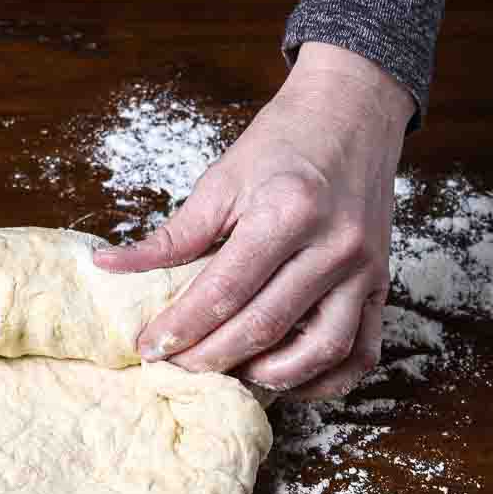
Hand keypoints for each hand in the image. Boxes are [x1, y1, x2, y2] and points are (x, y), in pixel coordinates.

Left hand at [92, 43, 414, 399]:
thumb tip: (110, 266)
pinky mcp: (382, 284)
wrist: (351, 114)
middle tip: (174, 368)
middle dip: (211, 358)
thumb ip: (174, 234)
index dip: (182, 326)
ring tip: (226, 375)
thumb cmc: (283, 142)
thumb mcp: (222, 179)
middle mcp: (332, 245)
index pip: (225, 290)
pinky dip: (325, 379)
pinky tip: (285, 378)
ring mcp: (364, 269)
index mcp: (287, 212)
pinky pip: (362, 352)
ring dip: (269, 376)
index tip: (149, 347)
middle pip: (265, 326)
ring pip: (320, 350)